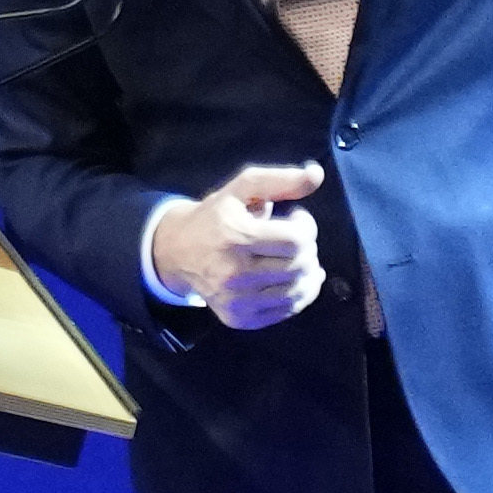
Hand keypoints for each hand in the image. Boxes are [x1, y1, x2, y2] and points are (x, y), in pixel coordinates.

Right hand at [140, 157, 325, 328]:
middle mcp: (234, 273)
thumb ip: (281, 179)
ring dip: (308, 272)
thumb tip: (317, 174)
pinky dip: (299, 294)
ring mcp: (235, 300)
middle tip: (293, 239)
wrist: (175, 251)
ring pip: (298, 291)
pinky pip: (287, 310)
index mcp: (235, 236)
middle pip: (300, 266)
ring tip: (295, 258)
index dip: (306, 226)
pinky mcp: (238, 318)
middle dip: (307, 248)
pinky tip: (291, 278)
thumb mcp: (242, 188)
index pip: (297, 240)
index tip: (295, 218)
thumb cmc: (215, 216)